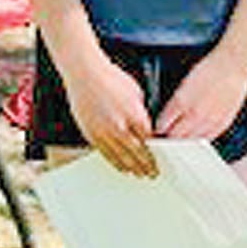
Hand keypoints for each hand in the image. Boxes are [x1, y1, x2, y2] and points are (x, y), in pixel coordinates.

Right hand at [62, 49, 157, 176]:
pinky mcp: (91, 134)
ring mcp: (103, 131)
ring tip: (139, 174)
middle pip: (137, 153)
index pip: (149, 140)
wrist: (85, 73)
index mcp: (133, 114)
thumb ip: (142, 112)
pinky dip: (115, 163)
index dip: (156, 152)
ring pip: (120, 157)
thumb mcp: (136, 92)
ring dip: (132, 168)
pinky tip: (121, 167)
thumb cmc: (109, 78)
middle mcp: (119, 125)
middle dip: (147, 165)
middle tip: (153, 173)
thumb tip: (146, 126)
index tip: (161, 158)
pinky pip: (105, 154)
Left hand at [156, 45, 246, 142]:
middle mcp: (194, 113)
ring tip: (182, 138)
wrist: (232, 65)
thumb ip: (175, 102)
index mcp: (181, 101)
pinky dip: (200, 139)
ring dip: (184, 140)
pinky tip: (197, 136)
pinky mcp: (223, 122)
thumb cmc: (210, 69)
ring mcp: (210, 120)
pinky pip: (208, 138)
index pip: (163, 124)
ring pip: (191, 140)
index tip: (158, 130)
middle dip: (169, 137)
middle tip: (167, 137)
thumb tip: (168, 116)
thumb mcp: (185, 82)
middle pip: (176, 136)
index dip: (159, 128)